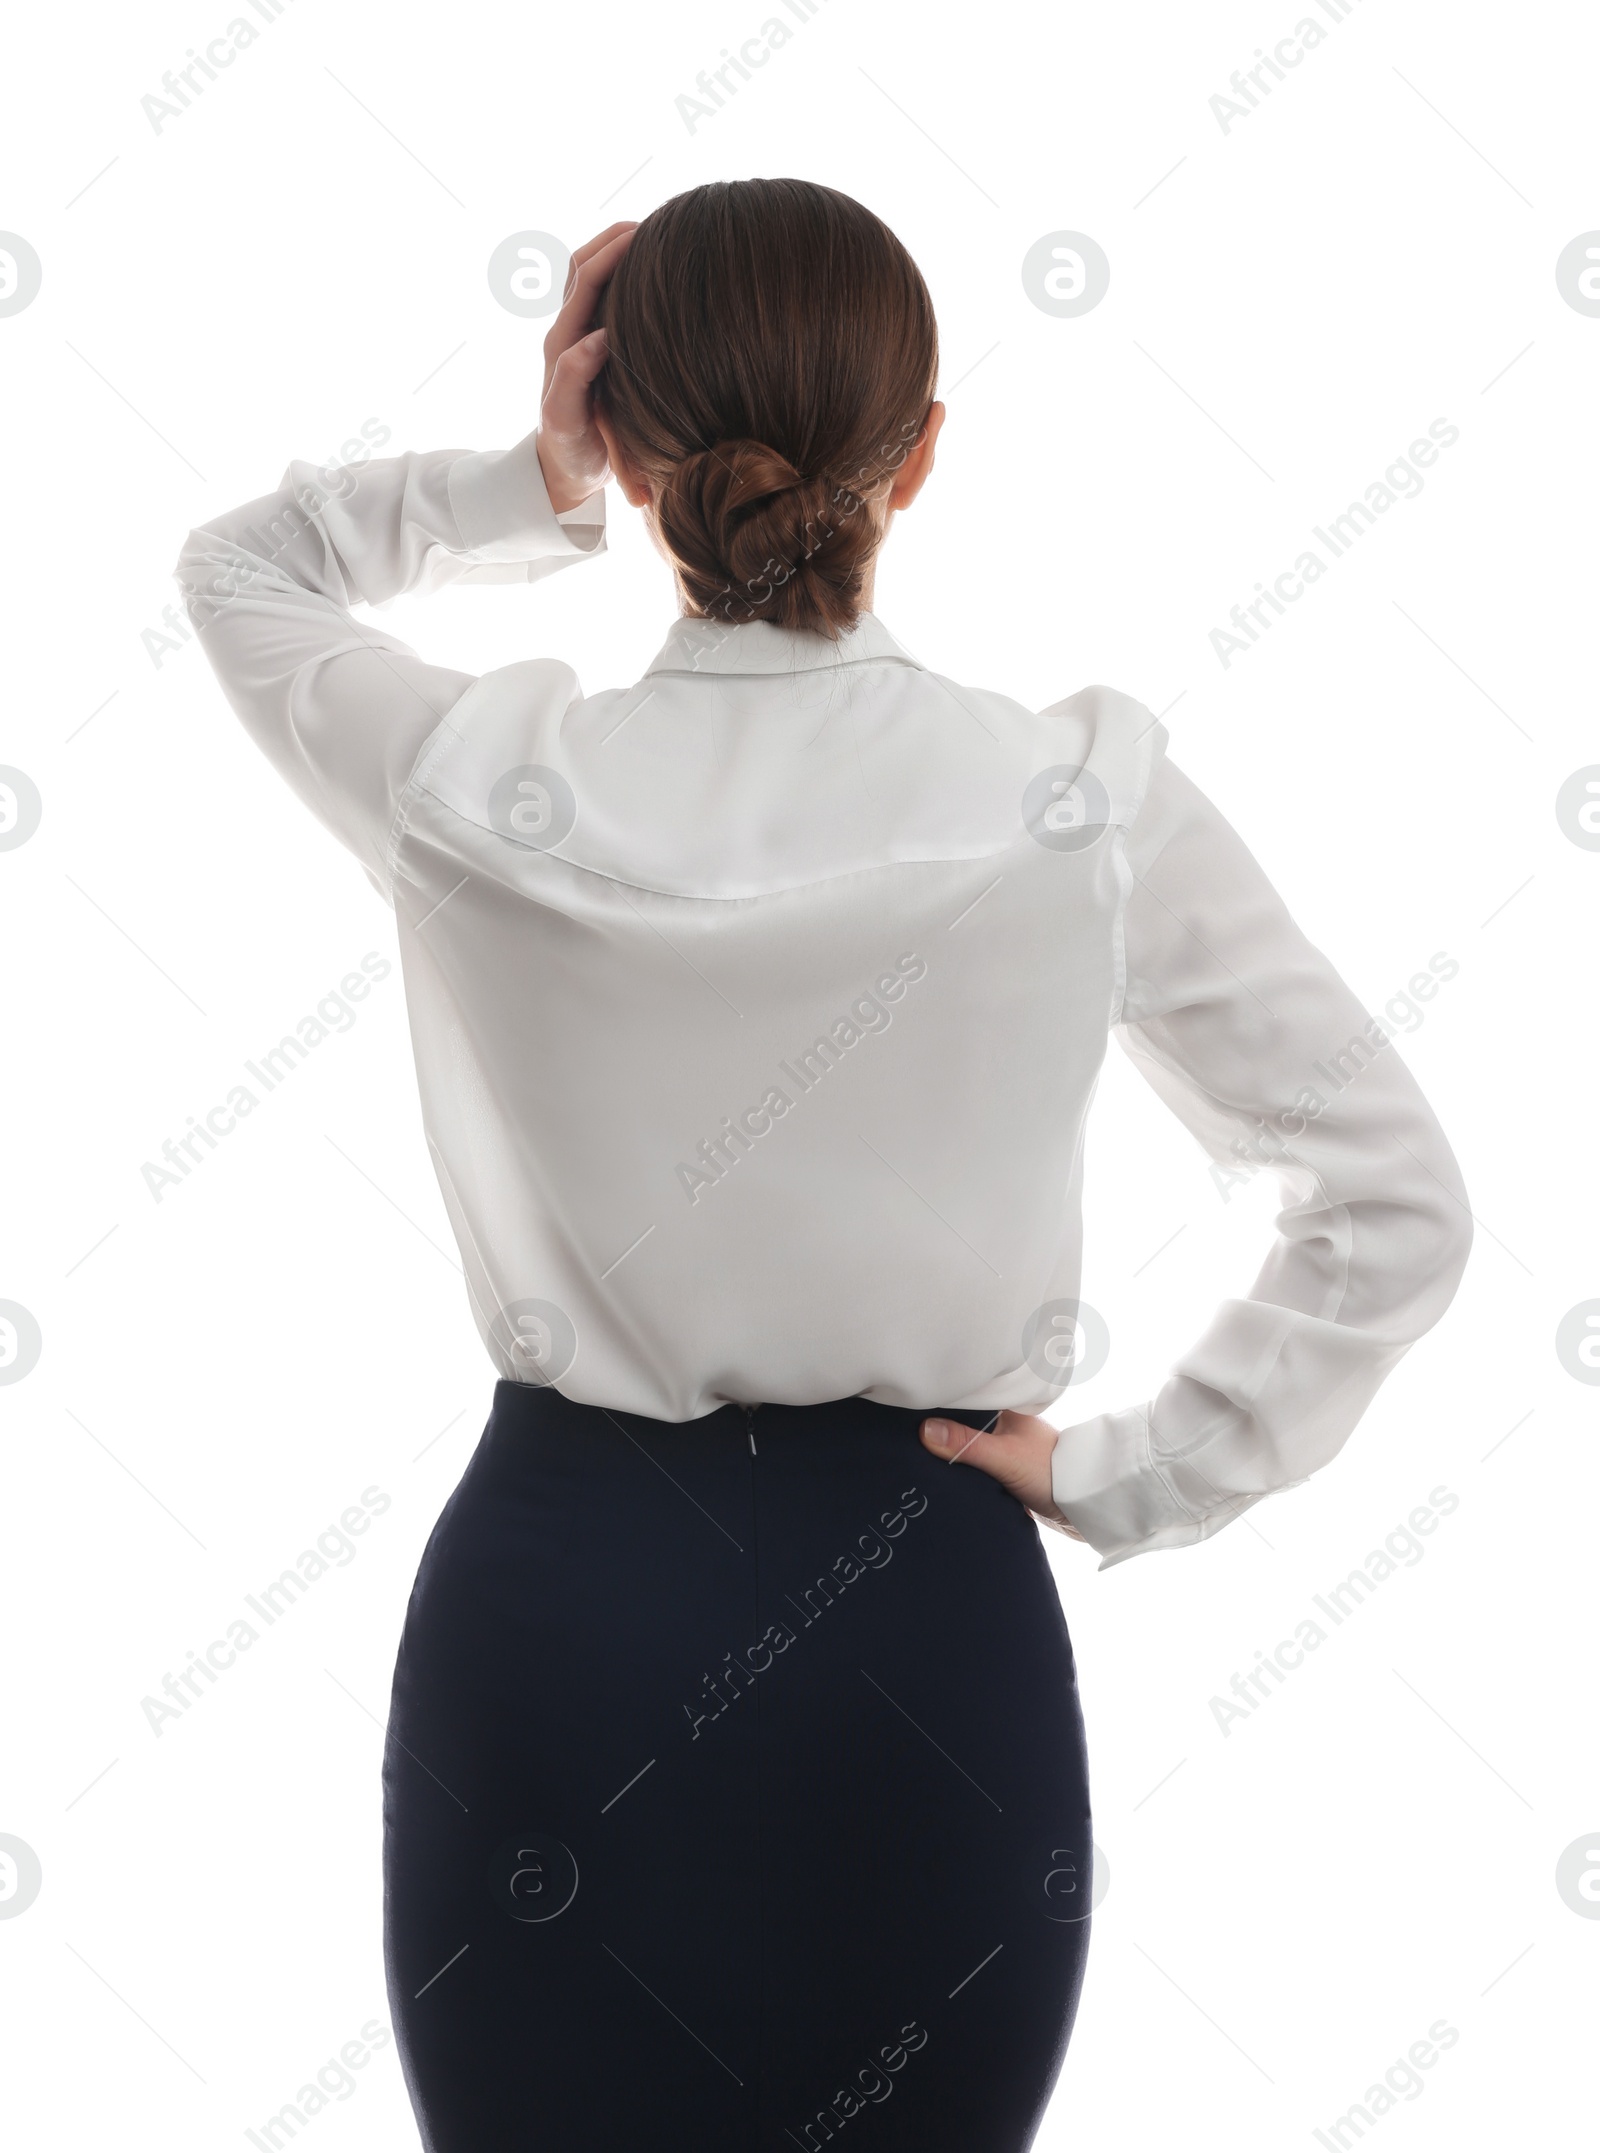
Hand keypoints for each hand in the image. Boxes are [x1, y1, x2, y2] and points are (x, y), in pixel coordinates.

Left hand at [535, 223, 637, 513]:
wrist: (564, 471)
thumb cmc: (571, 452)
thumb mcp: (569, 422)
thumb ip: (575, 380)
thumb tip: (597, 339)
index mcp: (563, 345)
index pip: (586, 282)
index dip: (612, 255)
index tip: (644, 234)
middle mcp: (567, 333)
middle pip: (583, 266)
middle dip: (614, 239)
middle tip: (654, 222)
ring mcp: (579, 337)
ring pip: (591, 276)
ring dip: (616, 250)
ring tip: (654, 234)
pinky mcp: (592, 346)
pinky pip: (603, 297)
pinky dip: (623, 274)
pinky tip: (653, 273)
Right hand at [920, 1412, 1087, 1540]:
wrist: (1082, 1505)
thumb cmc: (1050, 1473)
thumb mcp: (1003, 1458)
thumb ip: (966, 1445)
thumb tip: (924, 1430)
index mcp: (1004, 1409)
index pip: (962, 1398)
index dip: (936, 1403)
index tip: (907, 1407)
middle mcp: (1003, 1424)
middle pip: (960, 1422)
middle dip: (938, 1429)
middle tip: (904, 1435)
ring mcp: (1004, 1446)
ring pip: (967, 1444)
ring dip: (950, 1451)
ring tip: (914, 1454)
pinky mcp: (1005, 1469)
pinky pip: (974, 1463)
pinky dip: (961, 1468)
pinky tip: (943, 1474)